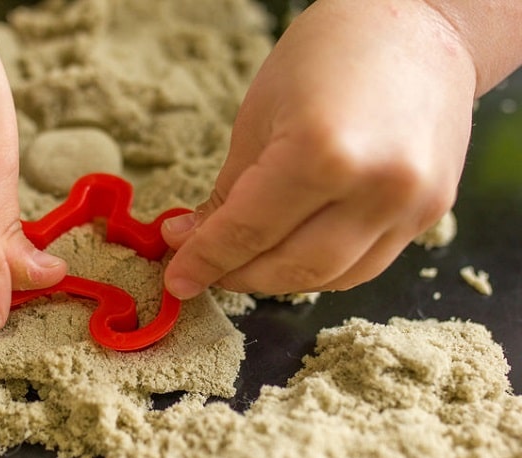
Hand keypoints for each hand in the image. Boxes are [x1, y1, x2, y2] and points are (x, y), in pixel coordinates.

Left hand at [162, 0, 476, 298]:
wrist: (420, 24)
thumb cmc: (331, 51)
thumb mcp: (259, 115)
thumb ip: (229, 190)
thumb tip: (193, 239)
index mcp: (323, 152)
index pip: (249, 231)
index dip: (205, 260)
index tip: (178, 279)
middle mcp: (377, 187)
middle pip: (292, 268)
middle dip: (239, 275)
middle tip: (205, 270)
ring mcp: (414, 205)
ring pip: (331, 278)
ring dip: (278, 280)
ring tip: (245, 262)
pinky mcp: (432, 213)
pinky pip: (366, 265)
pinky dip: (322, 270)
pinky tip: (293, 254)